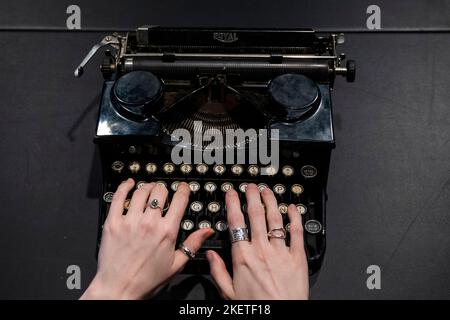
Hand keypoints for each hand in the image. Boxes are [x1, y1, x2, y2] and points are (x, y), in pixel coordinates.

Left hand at [81, 178, 213, 298]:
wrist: (119, 289)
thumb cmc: (146, 280)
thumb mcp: (176, 264)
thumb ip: (192, 244)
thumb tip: (207, 231)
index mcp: (167, 232)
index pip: (179, 200)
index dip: (183, 189)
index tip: (183, 187)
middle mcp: (149, 223)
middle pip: (160, 191)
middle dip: (164, 188)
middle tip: (164, 192)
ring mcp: (130, 221)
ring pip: (140, 192)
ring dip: (147, 187)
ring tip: (148, 190)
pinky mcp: (113, 223)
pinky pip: (118, 197)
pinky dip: (124, 187)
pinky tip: (129, 184)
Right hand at [206, 184, 308, 299]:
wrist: (282, 317)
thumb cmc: (257, 307)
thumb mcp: (229, 293)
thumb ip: (218, 271)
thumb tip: (209, 254)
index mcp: (243, 257)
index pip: (236, 222)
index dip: (233, 204)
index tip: (232, 193)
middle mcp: (261, 250)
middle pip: (256, 214)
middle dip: (252, 196)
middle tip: (251, 186)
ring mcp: (281, 252)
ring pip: (275, 219)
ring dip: (271, 201)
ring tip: (267, 190)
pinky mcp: (298, 257)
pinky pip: (296, 232)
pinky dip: (295, 217)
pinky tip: (292, 207)